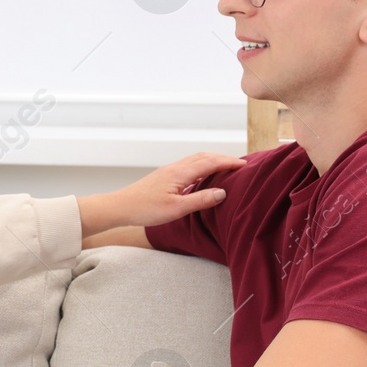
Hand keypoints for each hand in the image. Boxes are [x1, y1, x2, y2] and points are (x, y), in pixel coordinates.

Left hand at [77, 152, 244, 236]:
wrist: (121, 207)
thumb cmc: (146, 210)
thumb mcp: (177, 209)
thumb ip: (201, 200)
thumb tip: (223, 192)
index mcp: (180, 173)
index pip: (210, 162)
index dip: (229, 162)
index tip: (245, 165)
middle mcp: (175, 168)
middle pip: (204, 156)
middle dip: (223, 158)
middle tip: (240, 163)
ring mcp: (169, 170)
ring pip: (196, 159)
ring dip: (212, 159)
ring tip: (226, 165)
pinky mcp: (164, 176)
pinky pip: (188, 165)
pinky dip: (202, 165)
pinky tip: (203, 174)